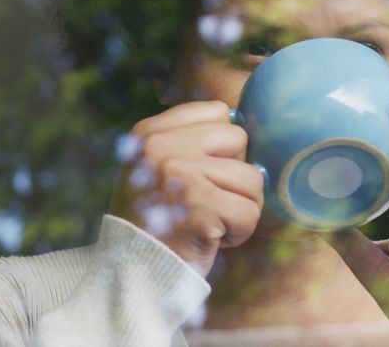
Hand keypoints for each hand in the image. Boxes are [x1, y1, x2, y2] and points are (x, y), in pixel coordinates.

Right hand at [110, 101, 264, 276]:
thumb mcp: (158, 168)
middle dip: (234, 176)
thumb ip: (192, 140)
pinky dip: (240, 232)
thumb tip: (242, 119)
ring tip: (209, 222)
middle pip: (239, 140)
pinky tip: (212, 239)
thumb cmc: (158, 221)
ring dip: (240, 208)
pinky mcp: (202, 206)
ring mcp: (181, 175)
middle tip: (206, 203)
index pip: (217, 111)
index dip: (221, 147)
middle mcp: (161, 147)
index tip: (198, 176)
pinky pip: (251, 211)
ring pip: (252, 177)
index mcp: (149, 132)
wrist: (136, 276)